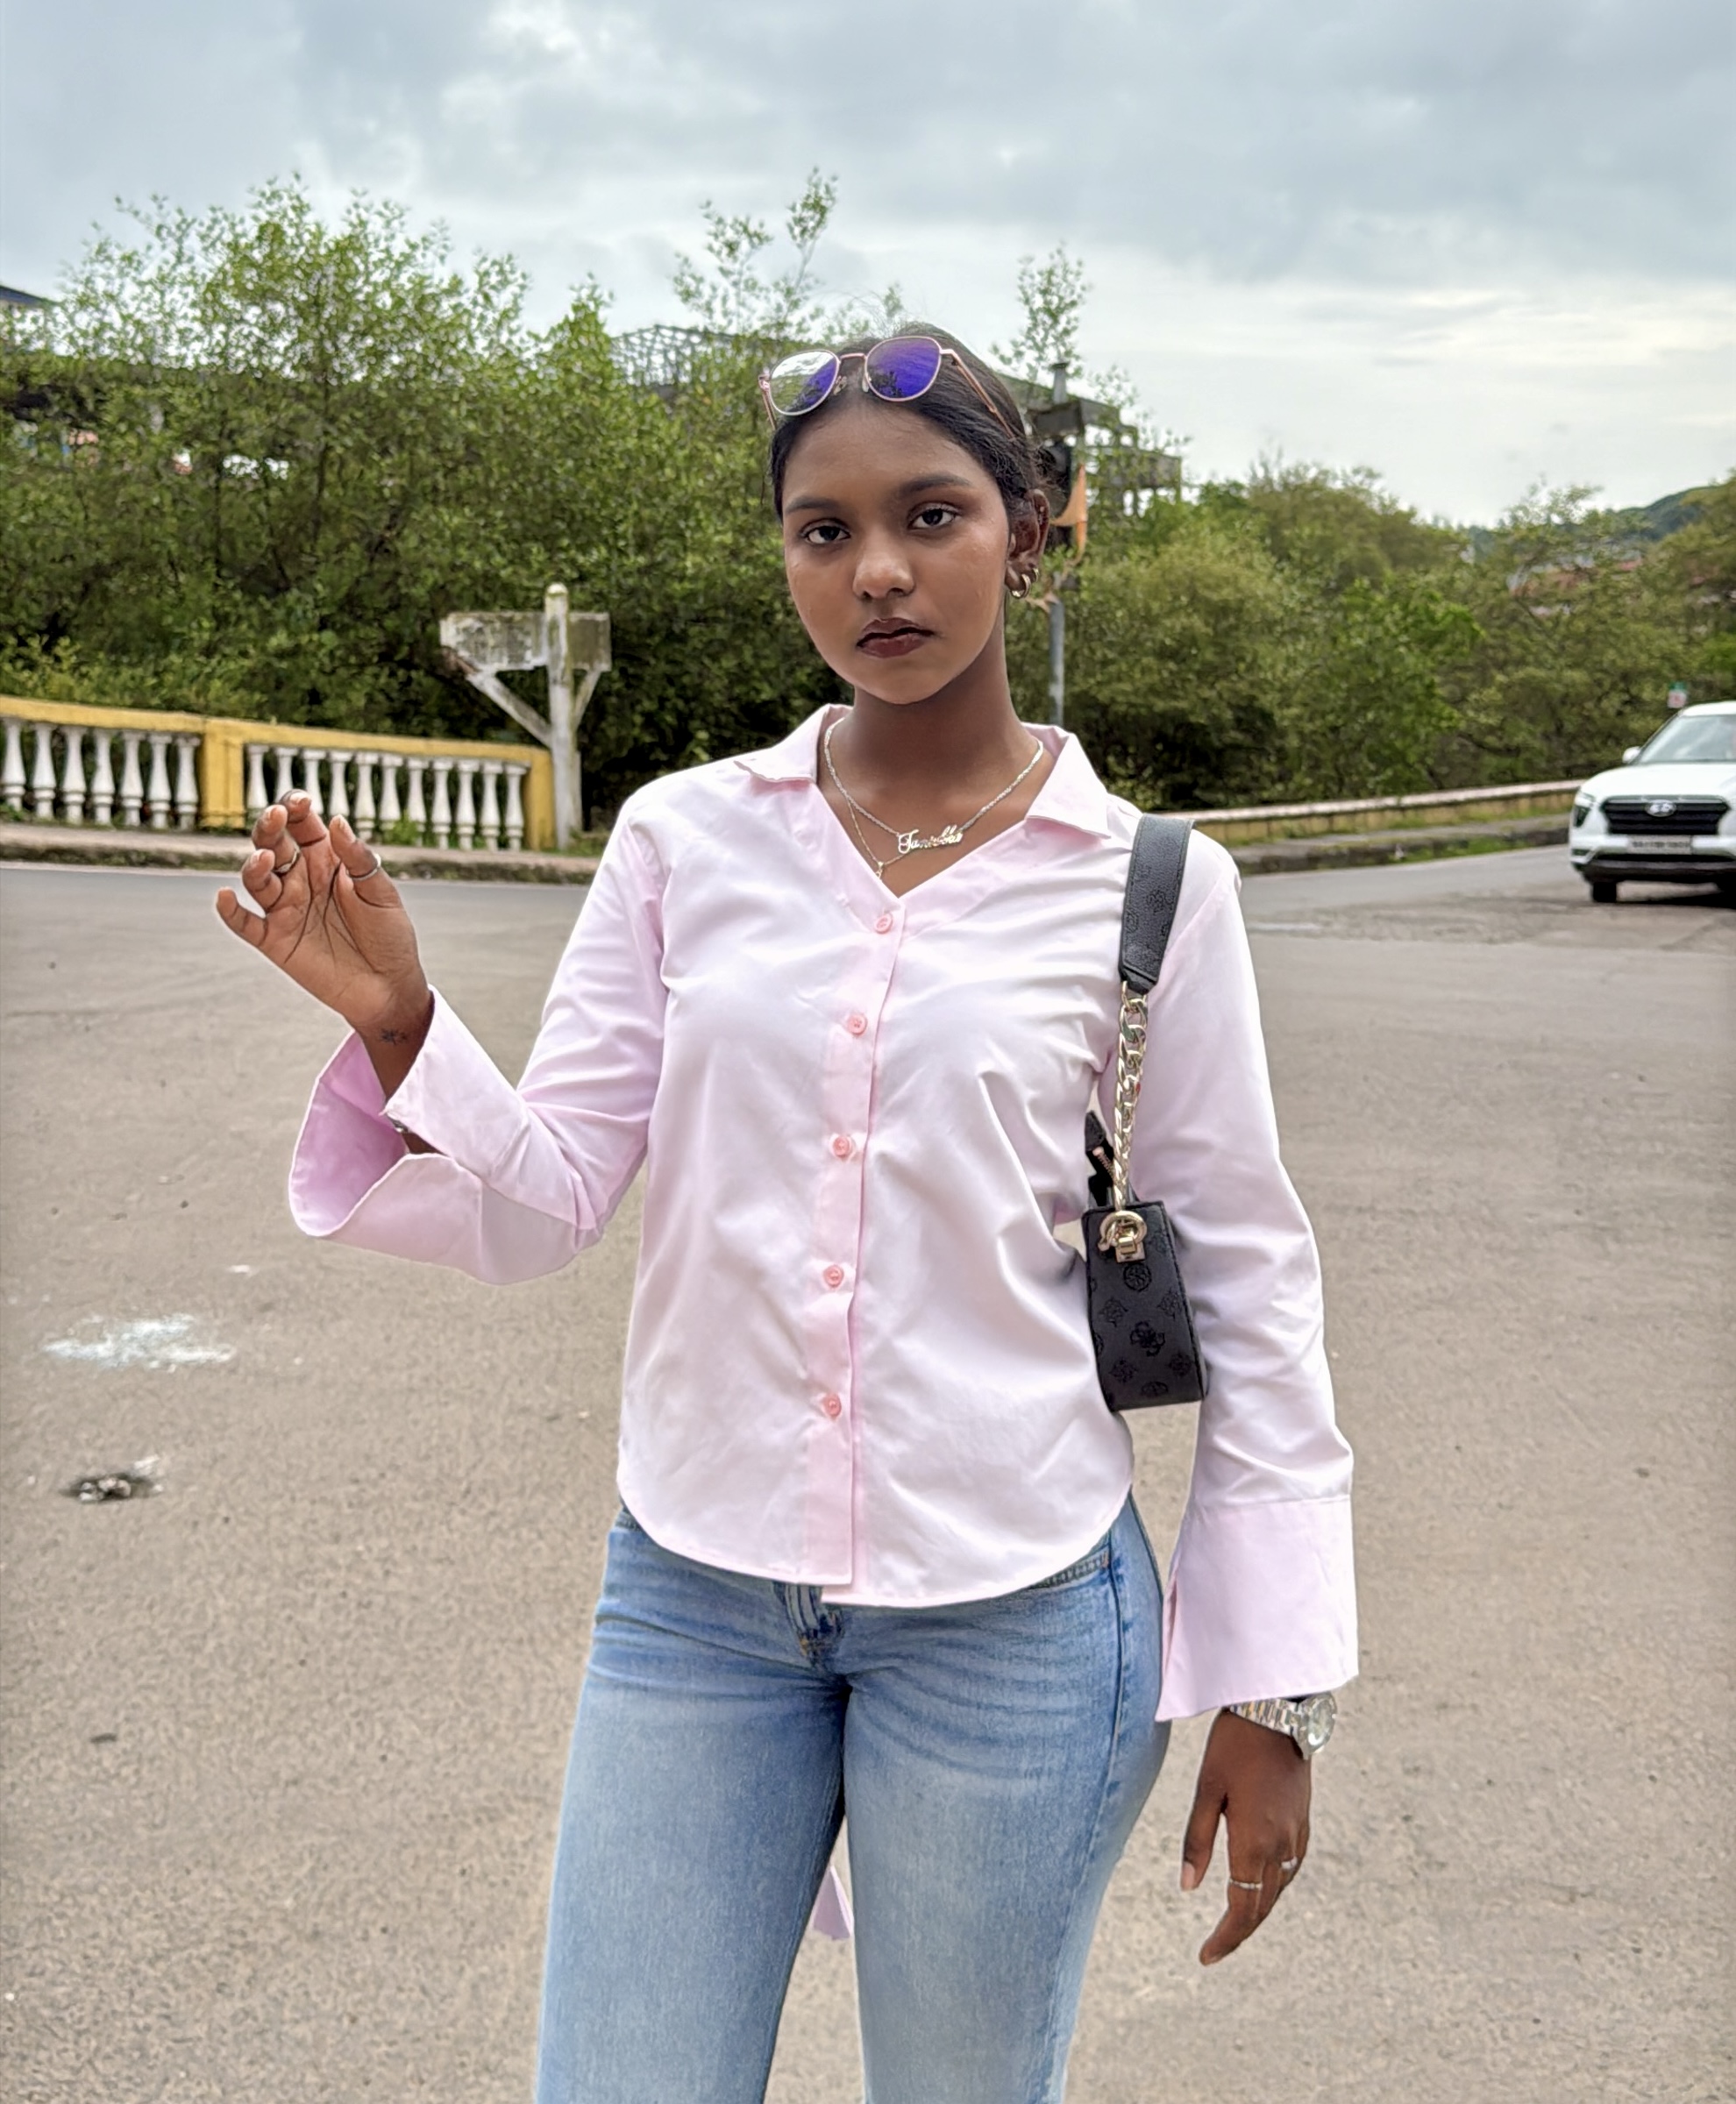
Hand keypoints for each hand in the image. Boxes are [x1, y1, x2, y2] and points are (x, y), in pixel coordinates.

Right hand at [215, 794, 432, 1089]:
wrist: (390, 987)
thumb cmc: (390, 936)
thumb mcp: (382, 894)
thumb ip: (359, 859)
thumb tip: (336, 821)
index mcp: (327, 861)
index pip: (302, 826)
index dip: (295, 809)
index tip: (299, 802)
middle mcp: (302, 880)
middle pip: (273, 844)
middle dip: (269, 827)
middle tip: (275, 817)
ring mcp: (286, 909)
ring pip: (257, 880)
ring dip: (255, 866)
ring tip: (266, 859)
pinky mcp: (275, 941)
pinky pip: (245, 924)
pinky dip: (230, 912)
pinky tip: (226, 897)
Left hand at [1180, 1709, 1311, 1965]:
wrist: (1278, 1711)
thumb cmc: (1234, 1745)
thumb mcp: (1206, 1789)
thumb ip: (1198, 1840)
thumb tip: (1187, 1888)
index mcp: (1254, 1842)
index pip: (1242, 1909)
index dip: (1225, 1938)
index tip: (1205, 1957)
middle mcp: (1281, 1847)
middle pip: (1262, 1907)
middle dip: (1238, 1933)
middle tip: (1213, 1950)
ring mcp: (1297, 1835)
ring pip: (1278, 1892)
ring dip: (1256, 1912)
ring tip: (1231, 1925)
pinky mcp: (1303, 1822)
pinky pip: (1290, 1871)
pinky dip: (1272, 1890)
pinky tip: (1259, 1887)